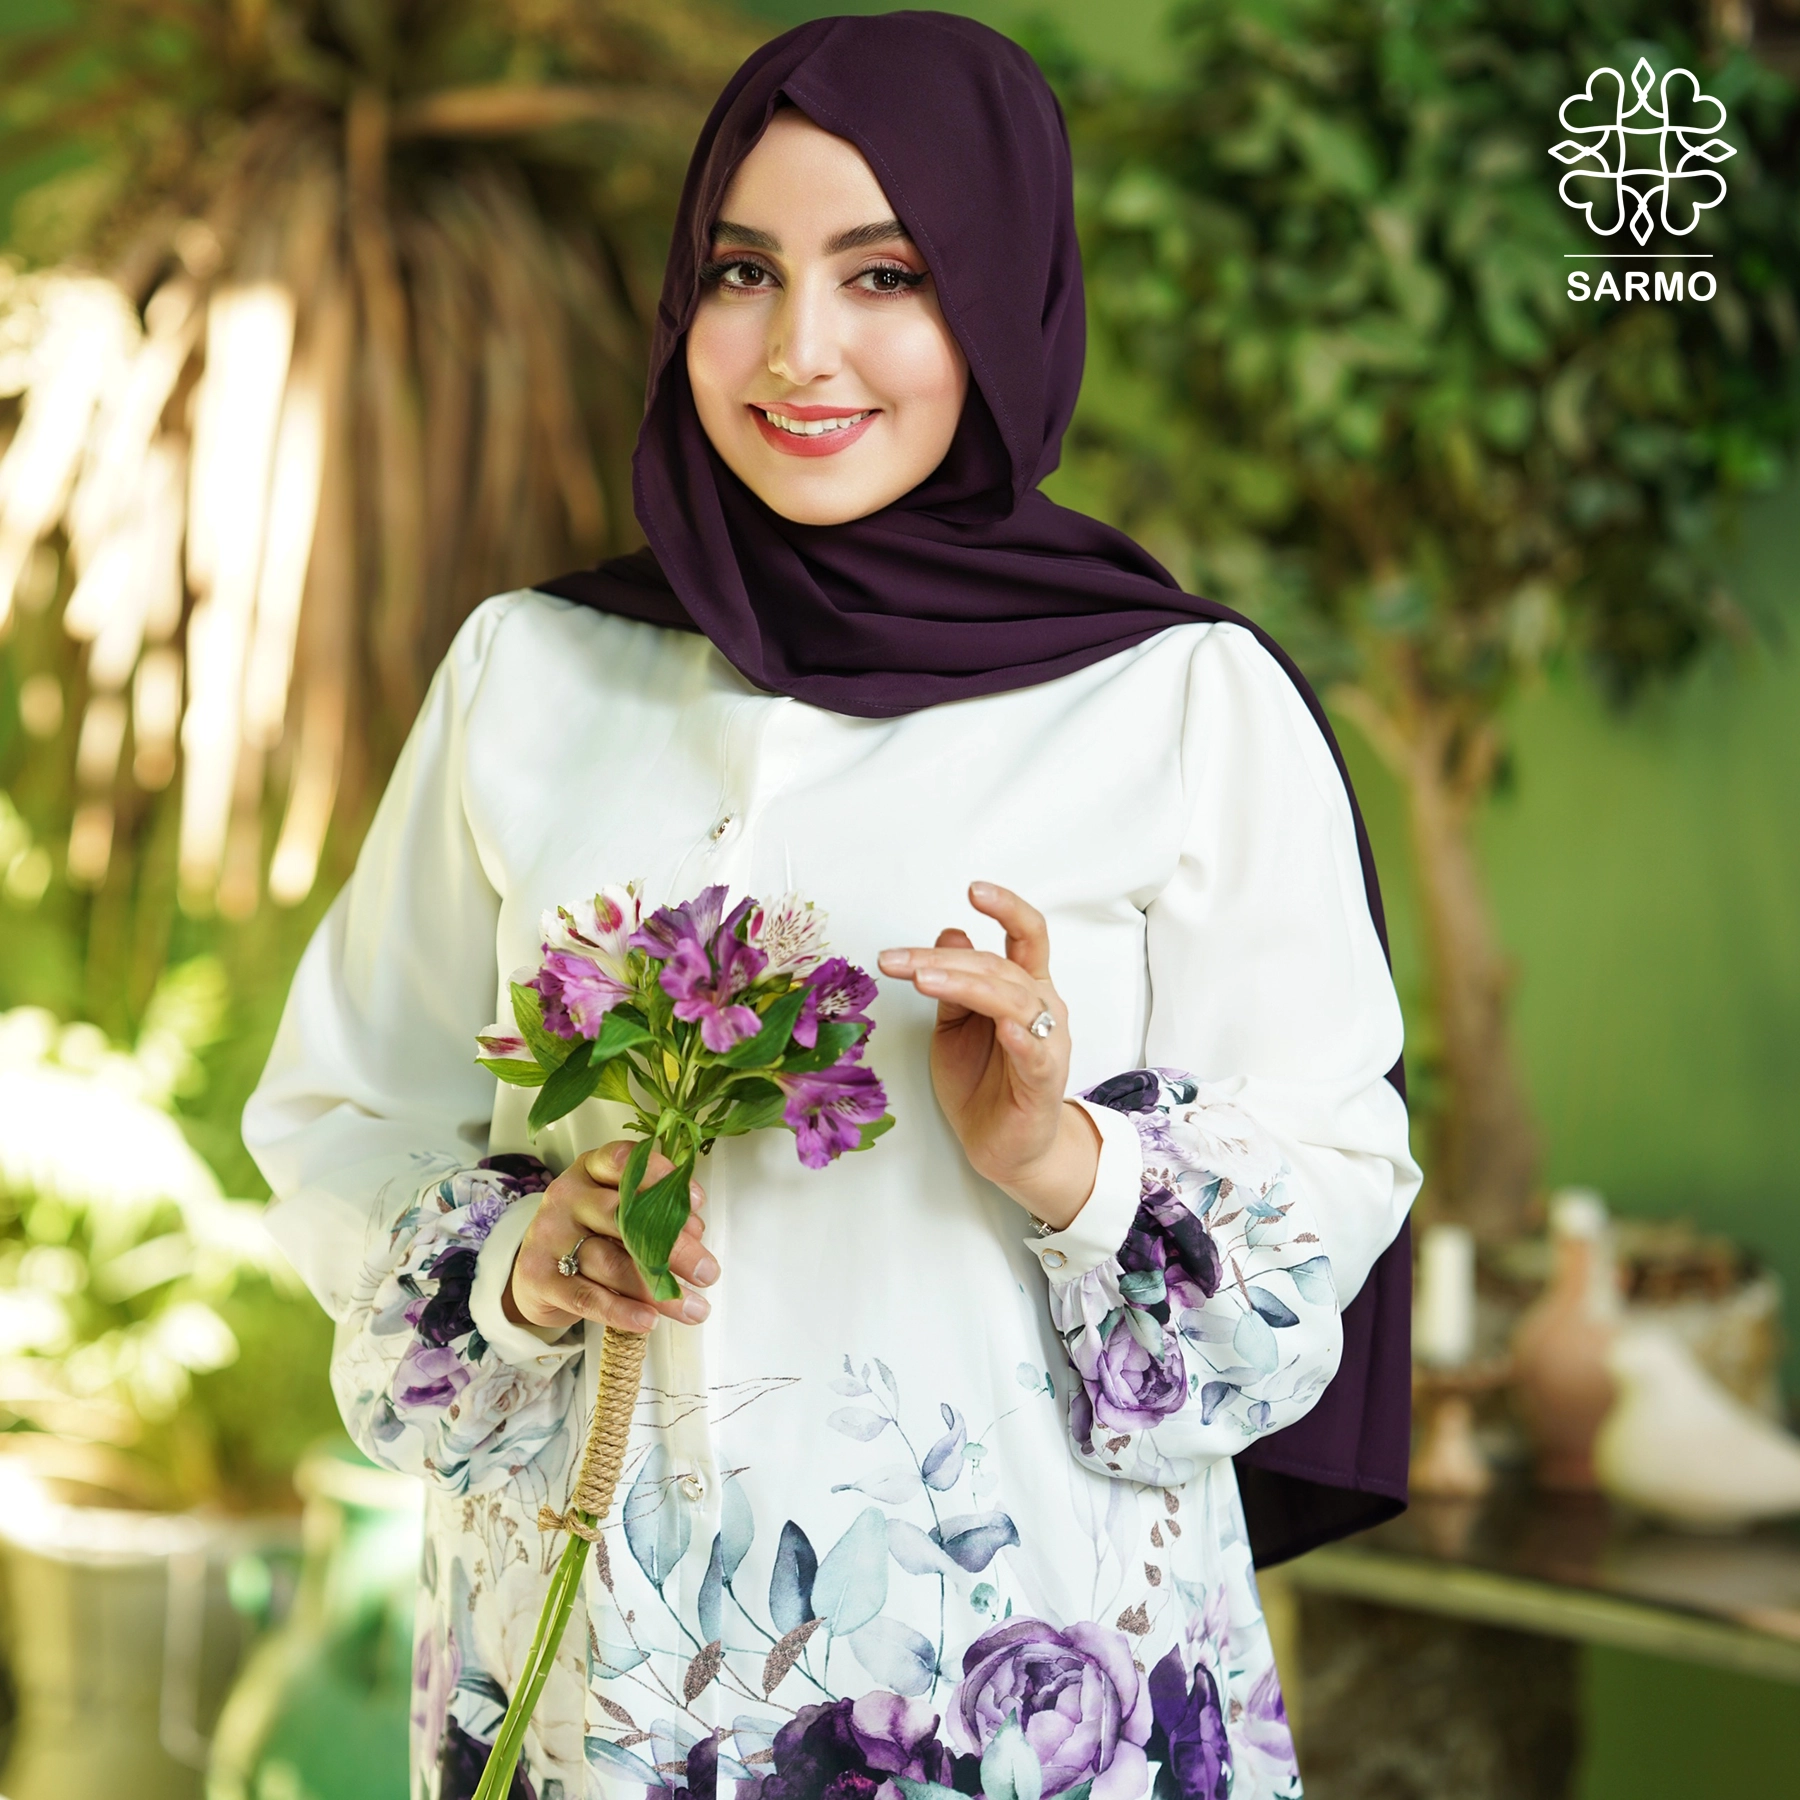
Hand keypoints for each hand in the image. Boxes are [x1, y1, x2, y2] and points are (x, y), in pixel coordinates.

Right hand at [504, 1142, 717, 1334]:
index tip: (696, 1204)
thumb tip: (694, 1231)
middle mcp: (567, 1195)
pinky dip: (621, 1311)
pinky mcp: (540, 1277)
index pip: (624, 1161)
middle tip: (708, 1273)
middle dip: (673, 1247)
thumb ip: (653, 1215)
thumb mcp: (619, 1213)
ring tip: (692, 1307)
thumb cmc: (591, 1235)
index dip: (662, 1179)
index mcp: (591, 1170)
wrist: (536, 1274)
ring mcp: (549, 1235)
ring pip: (609, 1261)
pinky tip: (649, 1321)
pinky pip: (586, 1296)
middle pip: (624, 1218)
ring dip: (656, 1289)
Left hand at [879, 881, 1098, 1230]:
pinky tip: (1003, 1026)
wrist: (1004, 1148)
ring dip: (967, 984)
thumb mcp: (955, 1024)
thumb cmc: (983, 1082)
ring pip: (1013, 998)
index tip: (973, 889)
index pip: (1026, 935)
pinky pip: (1037, 1053)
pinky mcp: (1043, 1081)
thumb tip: (949, 930)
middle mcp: (1042, 1007)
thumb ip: (953, 982)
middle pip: (999, 965)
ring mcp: (1047, 1043)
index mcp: (1023, 987)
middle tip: (895, 959)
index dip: (1006, 907)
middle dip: (944, 958)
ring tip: (925, 979)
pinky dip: (1022, 1038)